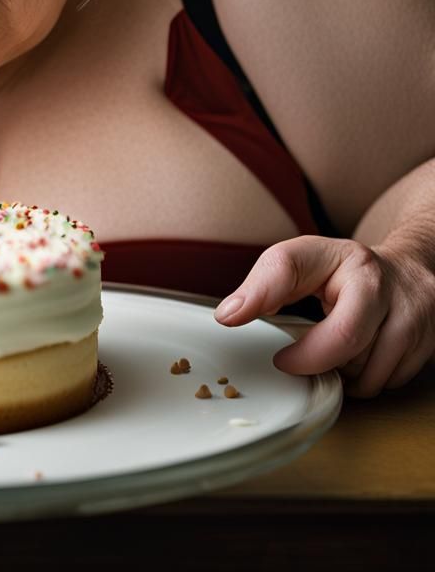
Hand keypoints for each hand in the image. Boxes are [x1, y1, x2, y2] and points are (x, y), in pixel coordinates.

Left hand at [213, 235, 434, 396]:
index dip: (268, 305)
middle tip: (291, 360)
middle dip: (315, 360)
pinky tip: (358, 358)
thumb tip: (228, 316)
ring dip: (346, 373)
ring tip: (332, 350)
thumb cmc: (344, 269)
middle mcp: (386, 285)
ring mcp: (415, 315)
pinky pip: (391, 381)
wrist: (408, 270)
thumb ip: (265, 285)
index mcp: (348, 260)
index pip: (299, 279)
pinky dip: (369, 379)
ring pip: (372, 371)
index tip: (260, 344)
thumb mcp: (300, 261)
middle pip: (345, 341)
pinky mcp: (430, 343)